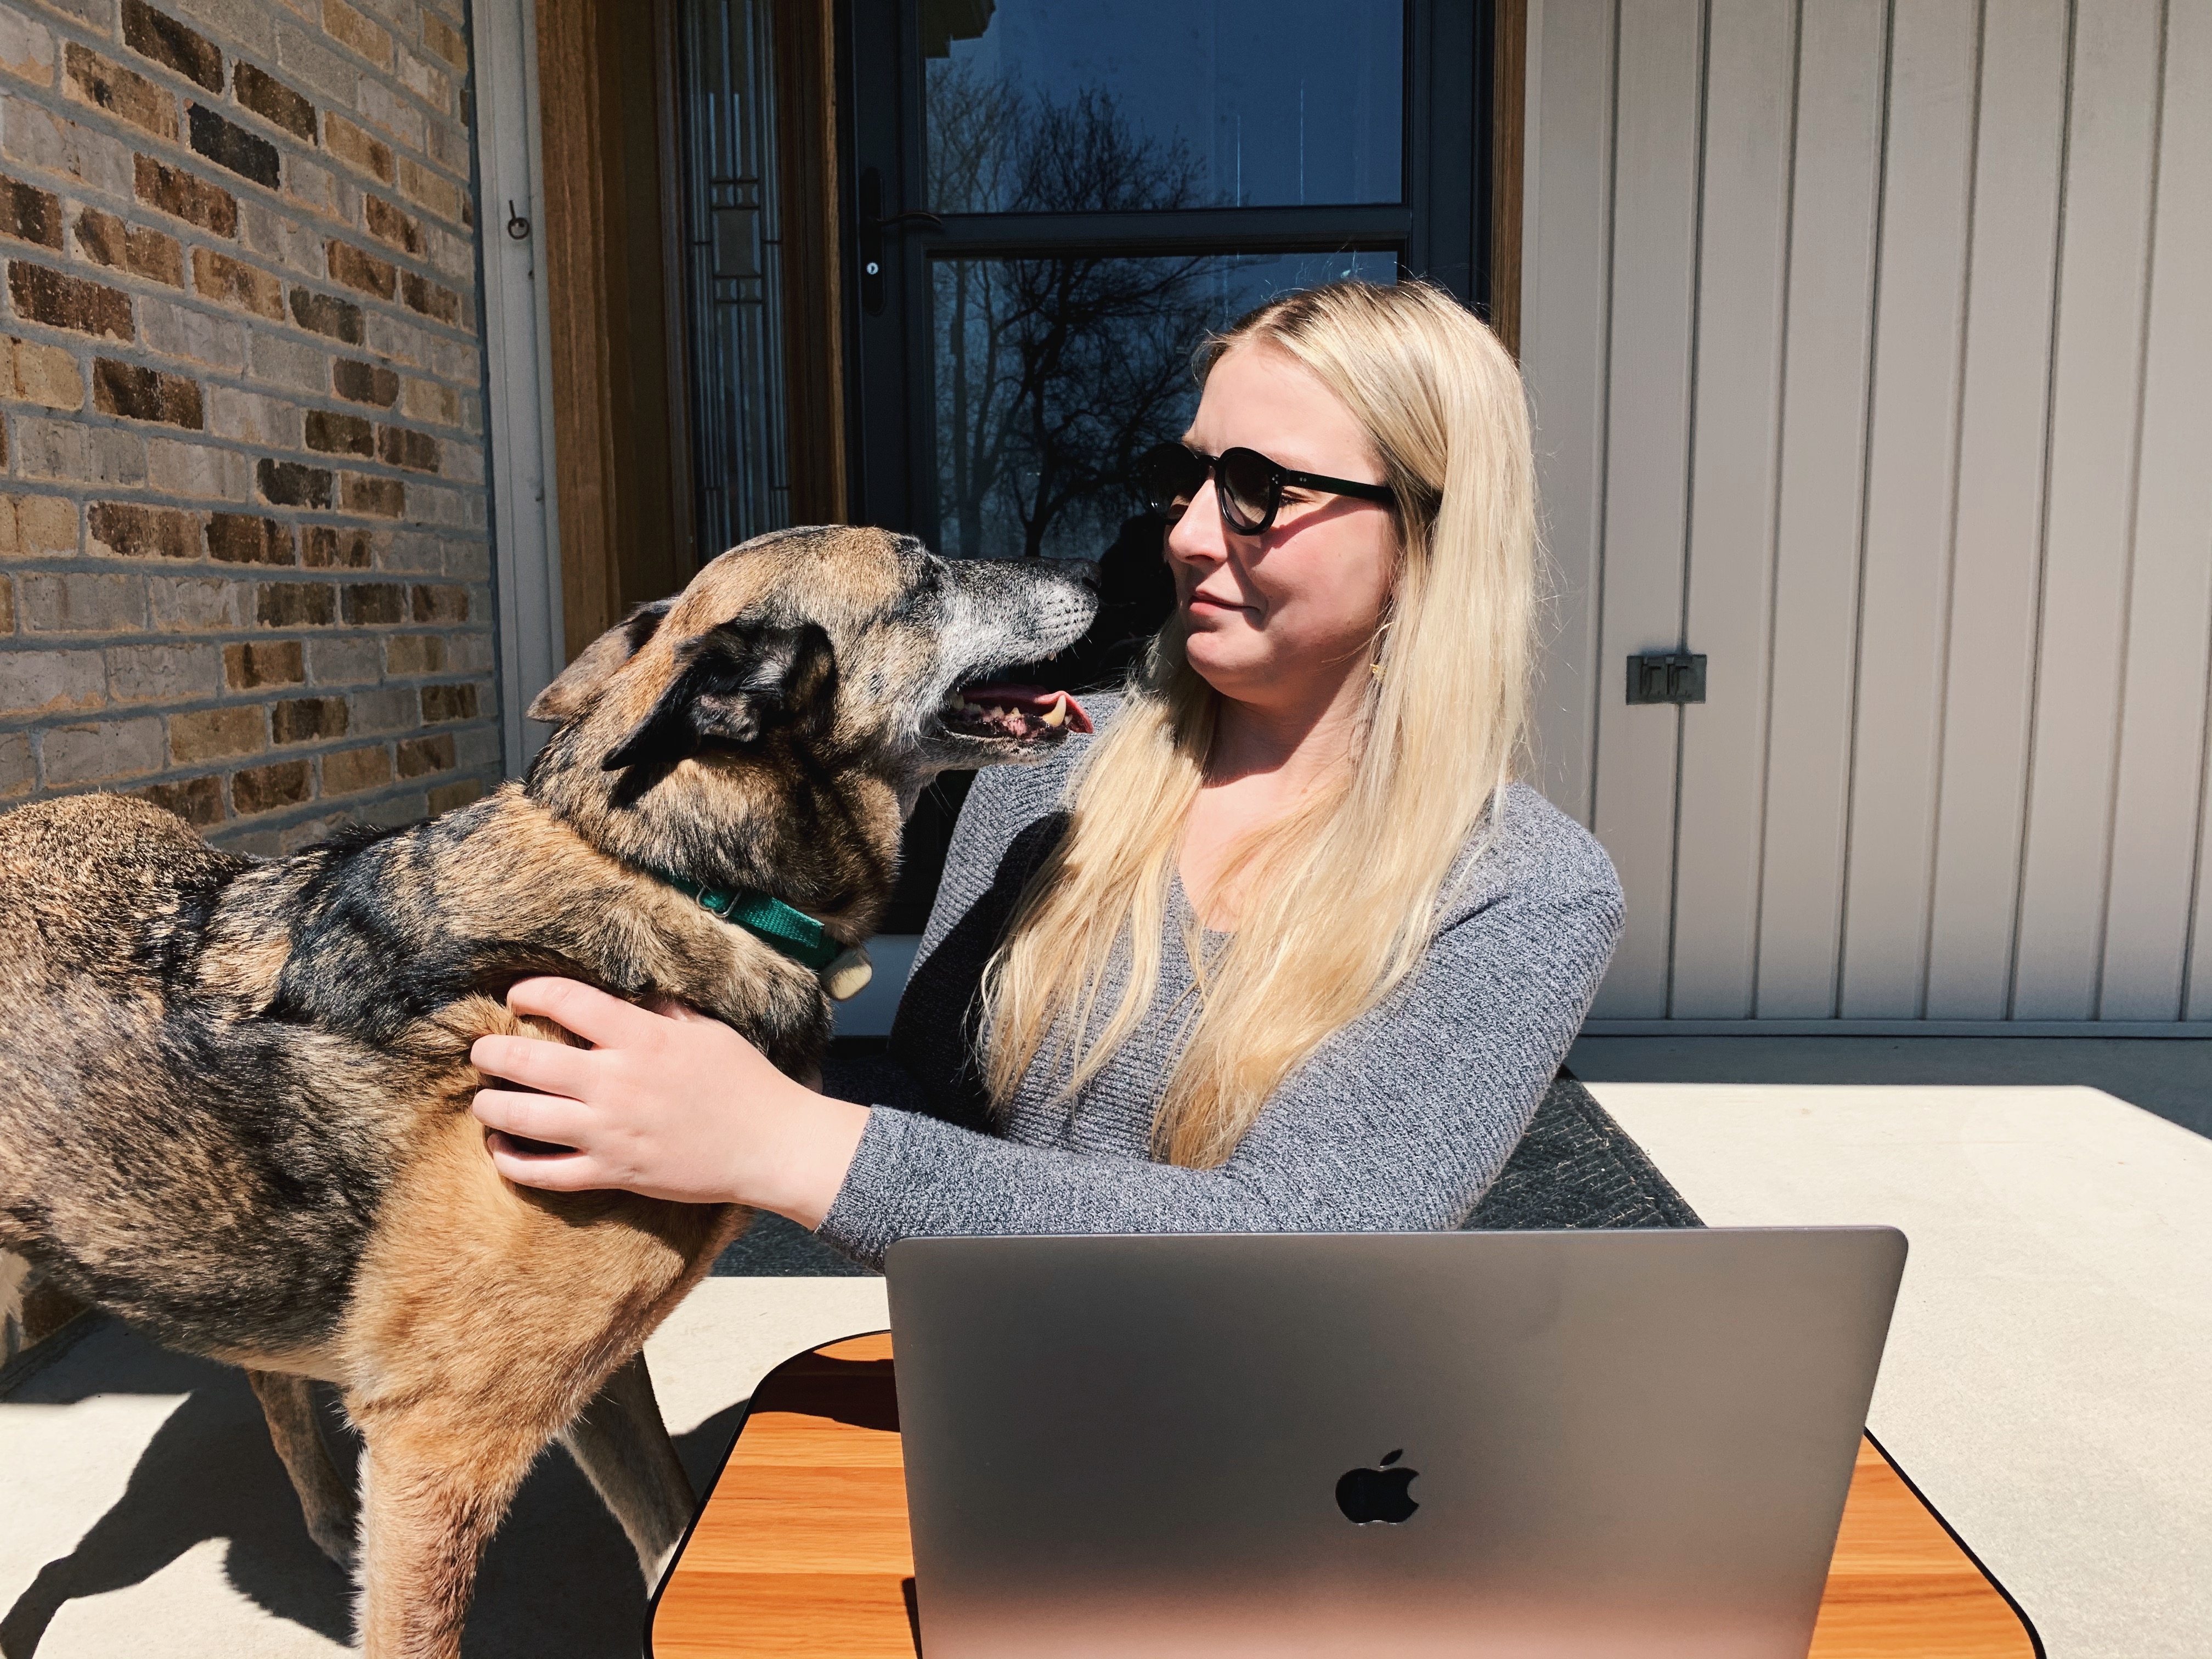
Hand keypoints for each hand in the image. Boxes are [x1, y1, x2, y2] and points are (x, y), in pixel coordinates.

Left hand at [468, 977, 869, 1227]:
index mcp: (642, 1038)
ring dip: (490, 1107)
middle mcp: (616, 1082)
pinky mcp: (613, 1173)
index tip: (518, 997)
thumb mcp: (706, 1031)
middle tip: (482, 1051)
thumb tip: (628, 996)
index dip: (531, 993)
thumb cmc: (745, 1082)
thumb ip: (661, 1012)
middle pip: (527, 1062)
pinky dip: (513, 1163)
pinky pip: (546, 1173)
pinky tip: (500, 1151)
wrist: (771, 1146)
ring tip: (483, 1100)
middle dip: (491, 1053)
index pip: (567, 1002)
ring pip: (523, 1119)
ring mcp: (610, 1132)